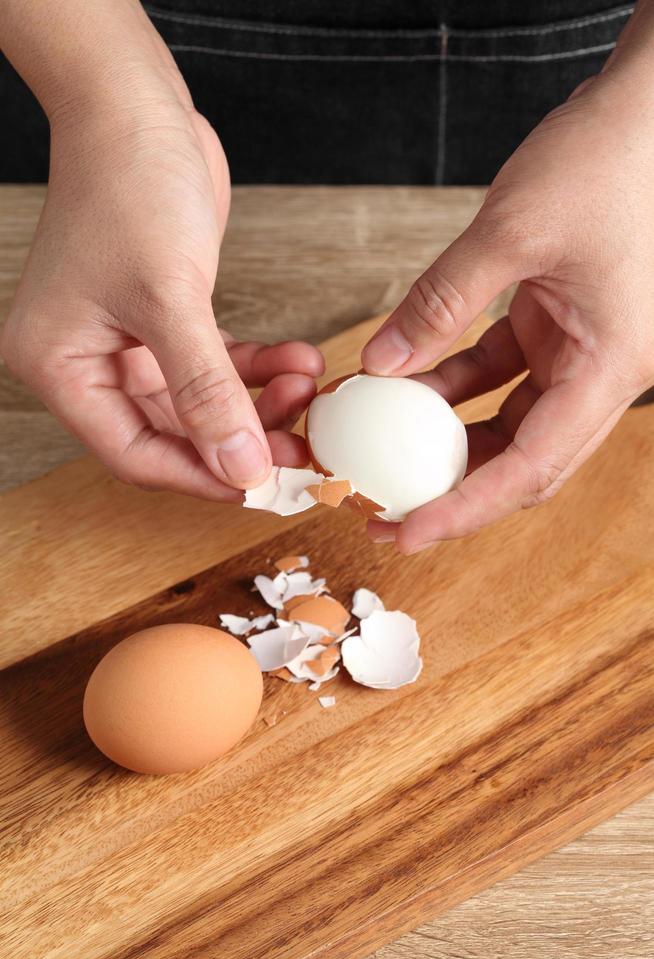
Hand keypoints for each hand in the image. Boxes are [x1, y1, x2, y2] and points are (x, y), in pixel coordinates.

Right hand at [1, 9, 322, 499]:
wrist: (135, 109)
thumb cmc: (127, 186)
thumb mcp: (168, 296)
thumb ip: (206, 390)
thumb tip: (240, 467)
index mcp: (60, 367)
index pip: (133, 453)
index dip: (199, 476)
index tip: (261, 485)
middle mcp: (88, 362)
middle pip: (172, 435)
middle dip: (240, 439)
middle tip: (300, 445)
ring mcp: (127, 343)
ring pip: (200, 404)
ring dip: (257, 402)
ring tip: (306, 388)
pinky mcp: (165, 321)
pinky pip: (215, 366)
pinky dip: (256, 368)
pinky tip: (297, 359)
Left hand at [362, 68, 653, 552]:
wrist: (645, 109)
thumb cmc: (608, 159)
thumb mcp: (512, 232)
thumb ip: (441, 304)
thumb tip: (378, 368)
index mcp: (611, 369)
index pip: (531, 470)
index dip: (464, 511)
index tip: (405, 534)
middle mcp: (602, 374)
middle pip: (523, 463)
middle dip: (453, 494)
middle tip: (384, 512)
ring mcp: (581, 352)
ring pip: (510, 424)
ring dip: (447, 439)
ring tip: (382, 453)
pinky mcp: (558, 326)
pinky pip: (500, 374)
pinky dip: (453, 384)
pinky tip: (403, 384)